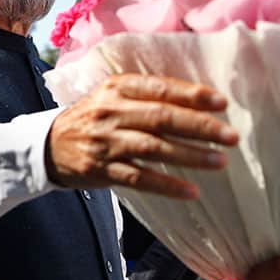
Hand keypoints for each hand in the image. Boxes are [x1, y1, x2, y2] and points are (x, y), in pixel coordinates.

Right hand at [45, 74, 237, 198]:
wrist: (49, 145)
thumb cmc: (94, 118)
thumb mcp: (113, 96)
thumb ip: (148, 94)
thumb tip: (199, 100)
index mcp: (117, 87)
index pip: (160, 88)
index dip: (193, 95)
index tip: (222, 103)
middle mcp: (111, 112)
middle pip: (161, 117)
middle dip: (200, 127)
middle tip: (231, 136)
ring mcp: (105, 142)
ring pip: (154, 147)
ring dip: (190, 155)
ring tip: (220, 161)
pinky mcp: (101, 170)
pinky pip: (140, 178)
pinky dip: (167, 185)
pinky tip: (191, 191)